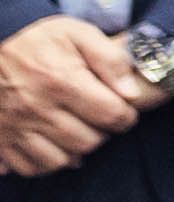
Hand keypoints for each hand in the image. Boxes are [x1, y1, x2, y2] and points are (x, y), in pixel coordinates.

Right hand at [0, 16, 141, 173]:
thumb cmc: (38, 38)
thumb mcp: (79, 33)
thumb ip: (111, 59)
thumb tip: (131, 93)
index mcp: (62, 81)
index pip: (110, 115)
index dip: (126, 116)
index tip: (124, 110)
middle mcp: (37, 109)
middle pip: (87, 142)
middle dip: (102, 133)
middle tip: (100, 119)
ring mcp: (15, 127)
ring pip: (59, 161)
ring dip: (75, 150)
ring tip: (79, 131)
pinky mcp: (0, 139)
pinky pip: (29, 167)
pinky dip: (46, 163)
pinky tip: (54, 146)